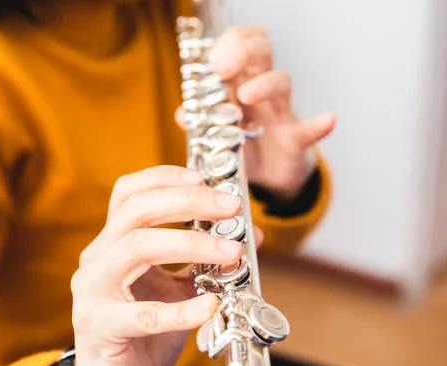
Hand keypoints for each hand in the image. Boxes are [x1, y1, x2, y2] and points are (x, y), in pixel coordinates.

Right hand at [38, 166, 261, 365]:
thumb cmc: (140, 331)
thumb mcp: (176, 289)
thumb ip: (203, 261)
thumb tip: (250, 236)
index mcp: (111, 243)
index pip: (127, 193)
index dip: (163, 177)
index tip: (202, 176)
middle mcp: (96, 259)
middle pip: (135, 211)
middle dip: (187, 201)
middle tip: (229, 205)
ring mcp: (92, 290)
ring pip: (136, 248)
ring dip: (189, 244)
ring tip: (229, 251)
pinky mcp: (99, 325)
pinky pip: (143, 313)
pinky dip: (182, 308)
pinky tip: (210, 304)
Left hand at [177, 27, 335, 200]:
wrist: (270, 178)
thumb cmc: (244, 146)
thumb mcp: (216, 135)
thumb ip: (199, 122)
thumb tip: (182, 113)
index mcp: (238, 83)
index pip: (239, 46)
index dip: (228, 45)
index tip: (213, 60)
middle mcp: (261, 91)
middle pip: (260, 53)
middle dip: (241, 52)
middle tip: (222, 68)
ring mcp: (280, 113)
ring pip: (282, 82)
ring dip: (265, 84)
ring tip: (246, 95)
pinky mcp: (296, 139)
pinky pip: (310, 129)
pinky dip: (319, 125)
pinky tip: (327, 120)